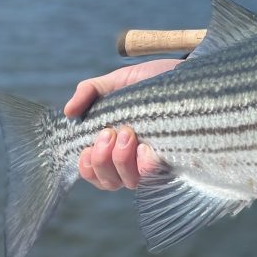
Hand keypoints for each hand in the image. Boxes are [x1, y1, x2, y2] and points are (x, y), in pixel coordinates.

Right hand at [63, 58, 181, 189]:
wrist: (188, 74)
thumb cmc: (152, 82)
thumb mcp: (117, 82)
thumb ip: (90, 92)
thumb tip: (68, 112)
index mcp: (116, 147)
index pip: (94, 173)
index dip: (87, 166)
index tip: (88, 146)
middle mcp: (134, 161)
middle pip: (108, 181)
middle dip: (102, 160)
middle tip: (110, 132)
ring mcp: (153, 162)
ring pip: (128, 181)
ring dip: (120, 160)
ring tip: (128, 133)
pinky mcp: (174, 161)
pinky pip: (154, 176)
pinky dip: (144, 166)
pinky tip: (147, 148)